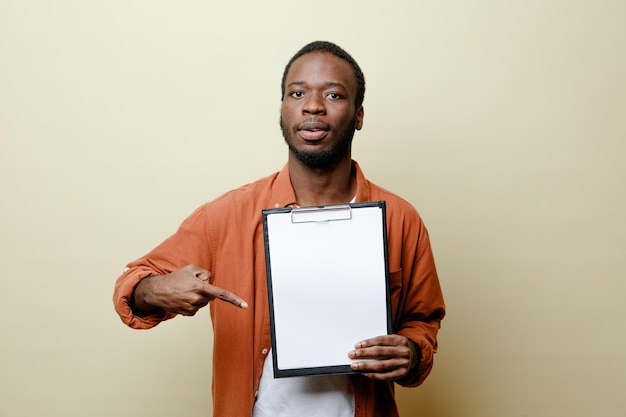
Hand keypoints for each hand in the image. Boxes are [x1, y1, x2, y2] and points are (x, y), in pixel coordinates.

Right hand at [132, 264, 246, 315]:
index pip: (220, 294)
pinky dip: (192, 303)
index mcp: (199, 287)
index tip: (245, 306)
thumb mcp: (191, 268)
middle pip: (211, 296)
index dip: (234, 300)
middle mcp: (196, 299)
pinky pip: (197, 308)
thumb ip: (205, 273)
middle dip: (205, 290)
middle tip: (191, 285)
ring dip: (198, 297)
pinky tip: (182, 298)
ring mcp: (192, 308)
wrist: (157, 291)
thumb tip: (211, 283)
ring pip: (204, 302)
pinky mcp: (188, 314)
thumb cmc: (175, 278)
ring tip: (184, 291)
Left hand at [348, 334, 413, 380]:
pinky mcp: (402, 373)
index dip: (368, 343)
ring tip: (355, 366)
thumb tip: (362, 347)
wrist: (417, 356)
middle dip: (363, 354)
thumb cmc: (400, 346)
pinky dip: (373, 375)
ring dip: (366, 366)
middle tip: (352, 354)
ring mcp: (402, 363)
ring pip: (381, 365)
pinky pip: (385, 376)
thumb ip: (382, 342)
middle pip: (379, 352)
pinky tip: (365, 373)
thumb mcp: (395, 340)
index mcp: (399, 340)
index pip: (381, 340)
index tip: (357, 345)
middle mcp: (402, 351)